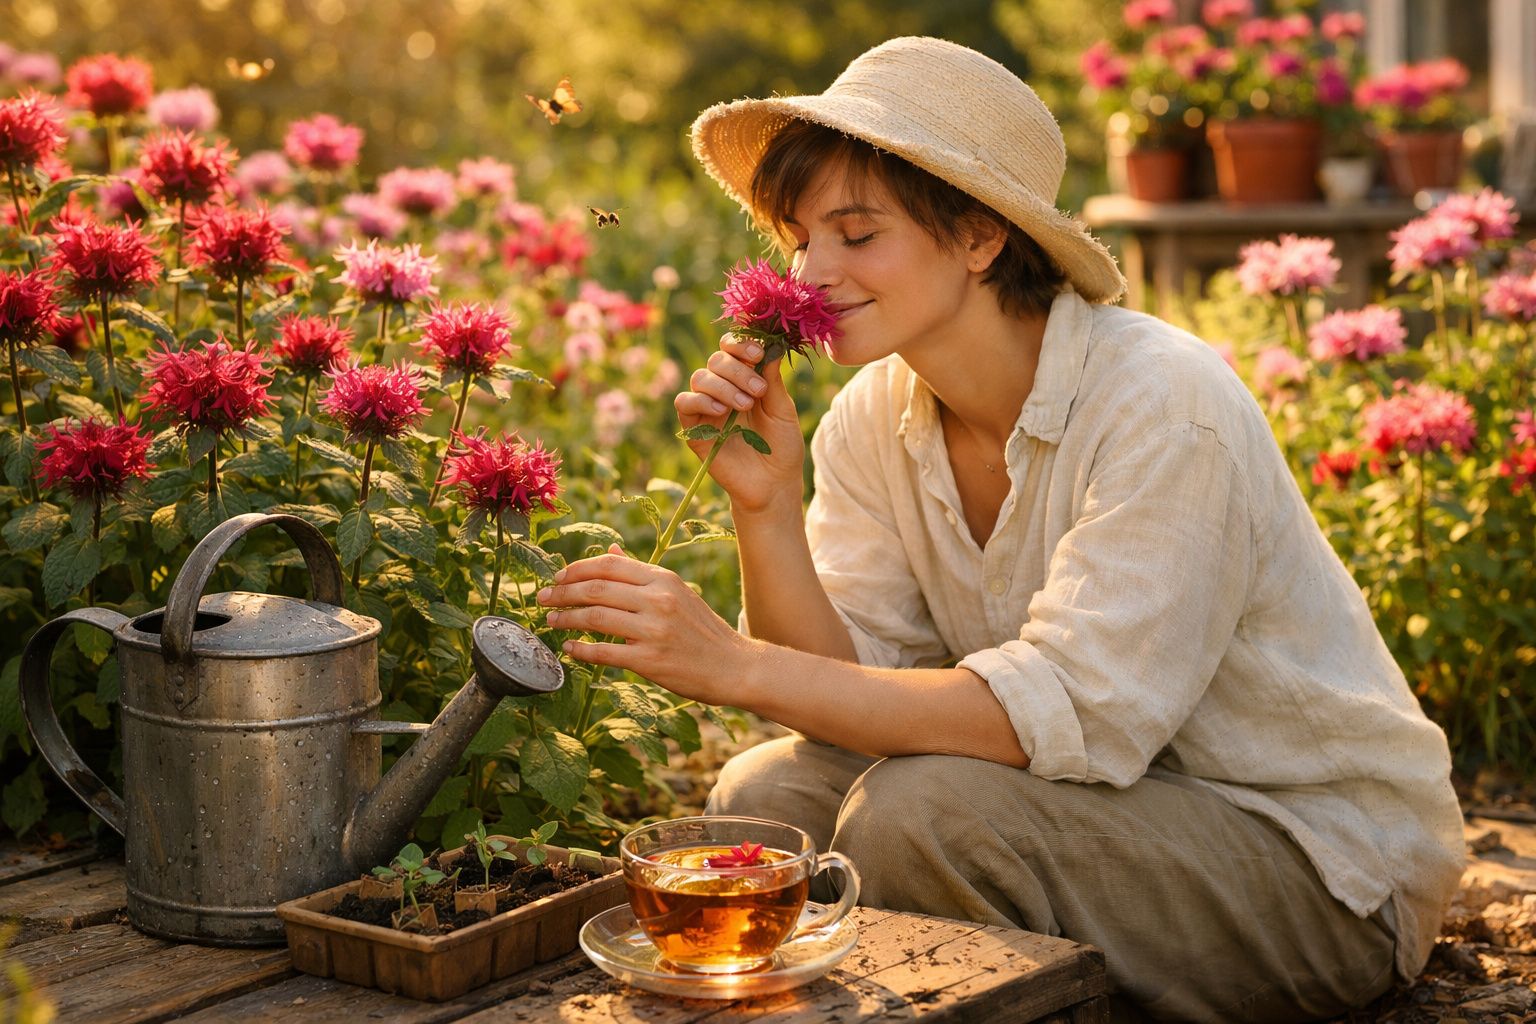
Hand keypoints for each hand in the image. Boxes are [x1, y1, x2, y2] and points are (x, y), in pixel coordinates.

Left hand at [535, 545, 755, 703]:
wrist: (733, 666)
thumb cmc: (702, 629)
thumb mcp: (677, 592)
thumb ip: (640, 573)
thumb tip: (609, 550)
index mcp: (663, 579)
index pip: (609, 564)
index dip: (576, 569)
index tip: (557, 577)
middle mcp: (658, 600)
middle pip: (596, 589)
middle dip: (563, 593)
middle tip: (543, 598)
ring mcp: (653, 631)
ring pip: (595, 618)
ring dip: (567, 618)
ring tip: (552, 620)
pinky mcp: (650, 661)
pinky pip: (604, 652)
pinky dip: (581, 649)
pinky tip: (570, 647)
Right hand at [673, 334, 804, 513]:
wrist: (773, 484)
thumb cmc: (781, 447)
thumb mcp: (783, 410)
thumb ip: (773, 379)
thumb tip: (772, 344)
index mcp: (745, 380)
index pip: (732, 348)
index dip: (741, 344)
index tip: (758, 354)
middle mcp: (723, 389)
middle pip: (716, 360)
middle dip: (737, 370)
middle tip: (758, 391)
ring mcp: (707, 409)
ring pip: (700, 378)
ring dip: (724, 386)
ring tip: (745, 406)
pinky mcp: (694, 429)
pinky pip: (684, 403)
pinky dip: (700, 401)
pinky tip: (722, 412)